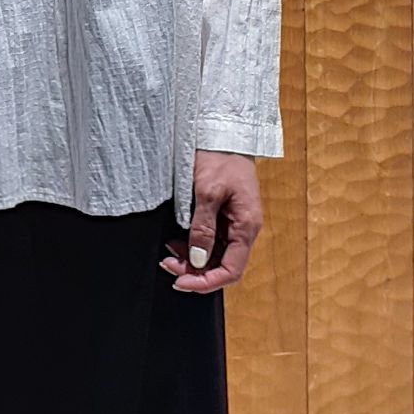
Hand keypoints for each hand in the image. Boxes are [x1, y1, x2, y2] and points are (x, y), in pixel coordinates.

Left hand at [159, 150, 261, 291]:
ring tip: (168, 253)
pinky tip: (176, 240)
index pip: (231, 270)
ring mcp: (234, 223)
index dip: (206, 282)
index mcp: (246, 226)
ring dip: (192, 260)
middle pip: (221, 265)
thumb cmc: (219, 157)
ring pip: (214, 255)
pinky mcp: (224, 215)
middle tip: (167, 264)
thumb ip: (203, 228)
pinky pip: (211, 240)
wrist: (223, 131)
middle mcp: (243, 229)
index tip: (180, 282)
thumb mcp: (207, 191)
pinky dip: (193, 245)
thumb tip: (198, 260)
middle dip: (194, 271)